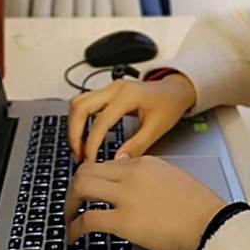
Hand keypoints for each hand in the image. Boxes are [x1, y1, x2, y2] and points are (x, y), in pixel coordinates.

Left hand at [64, 156, 225, 249]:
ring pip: (81, 187)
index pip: (107, 164)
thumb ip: (147, 175)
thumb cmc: (198, 207)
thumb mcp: (171, 178)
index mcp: (144, 162)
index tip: (90, 191)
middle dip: (74, 187)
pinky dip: (74, 228)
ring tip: (69, 219)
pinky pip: (87, 219)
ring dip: (69, 204)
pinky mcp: (123, 221)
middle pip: (86, 170)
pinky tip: (74, 236)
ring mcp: (125, 195)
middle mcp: (131, 173)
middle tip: (73, 203)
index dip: (93, 178)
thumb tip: (127, 178)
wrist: (209, 224)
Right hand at [67, 74, 196, 162]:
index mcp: (128, 95)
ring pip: (79, 101)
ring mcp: (110, 88)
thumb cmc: (169, 105)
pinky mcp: (108, 92)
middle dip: (74, 132)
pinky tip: (84, 136)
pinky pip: (85, 102)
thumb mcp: (157, 128)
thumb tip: (117, 161)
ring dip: (74, 125)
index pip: (101, 120)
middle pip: (80, 105)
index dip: (92, 143)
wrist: (175, 90)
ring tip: (78, 148)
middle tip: (78, 155)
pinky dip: (80, 119)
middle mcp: (115, 88)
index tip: (90, 161)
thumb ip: (137, 145)